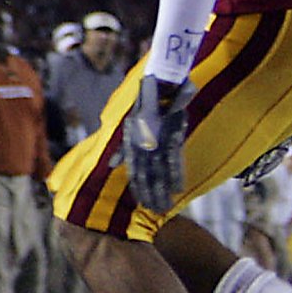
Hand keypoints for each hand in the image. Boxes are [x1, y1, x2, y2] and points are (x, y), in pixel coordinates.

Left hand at [124, 75, 192, 210]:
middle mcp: (141, 143)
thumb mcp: (131, 126)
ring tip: (165, 205)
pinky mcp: (169, 135)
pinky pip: (172, 159)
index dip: (138, 187)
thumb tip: (113, 164)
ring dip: (162, 190)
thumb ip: (122, 148)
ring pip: (158, 171)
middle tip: (156, 210)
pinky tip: (178, 189)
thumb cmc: (148, 104)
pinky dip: (175, 175)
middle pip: (145, 174)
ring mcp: (155, 140)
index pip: (133, 170)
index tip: (143, 202)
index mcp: (131, 141)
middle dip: (150, 193)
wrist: (161, 82)